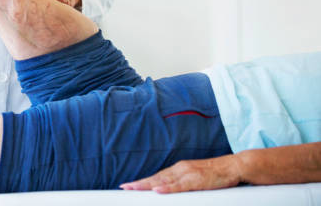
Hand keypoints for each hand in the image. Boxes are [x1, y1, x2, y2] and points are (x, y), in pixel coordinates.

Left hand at [120, 155, 241, 193]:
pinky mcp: (196, 180)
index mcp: (179, 169)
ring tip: (134, 188)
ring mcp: (187, 174)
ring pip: (163, 181)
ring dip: (147, 185)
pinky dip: (167, 188)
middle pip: (156, 178)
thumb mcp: (195, 178)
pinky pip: (179, 185)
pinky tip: (157, 191)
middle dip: (139, 183)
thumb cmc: (216, 175)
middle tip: (124, 187)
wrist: (234, 166)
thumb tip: (168, 190)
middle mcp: (180, 169)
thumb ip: (182, 183)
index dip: (142, 182)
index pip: (157, 177)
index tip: (129, 185)